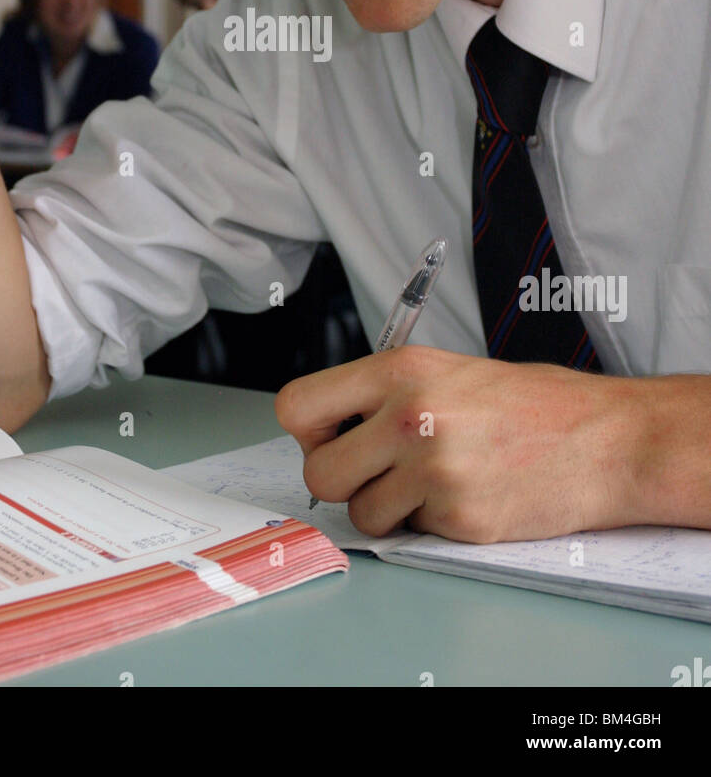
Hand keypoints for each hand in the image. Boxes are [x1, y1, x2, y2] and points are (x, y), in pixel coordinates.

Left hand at [275, 345, 640, 542]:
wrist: (604, 437)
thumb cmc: (529, 402)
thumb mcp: (446, 370)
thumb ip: (384, 395)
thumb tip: (328, 429)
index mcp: (400, 369)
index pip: (297, 405)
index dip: (308, 430)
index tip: (331, 436)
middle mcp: (409, 416)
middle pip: (318, 471)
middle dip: (341, 480)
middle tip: (377, 472)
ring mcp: (434, 469)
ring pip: (360, 512)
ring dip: (385, 507)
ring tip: (429, 484)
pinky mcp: (459, 516)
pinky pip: (410, 532)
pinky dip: (429, 522)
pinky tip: (466, 495)